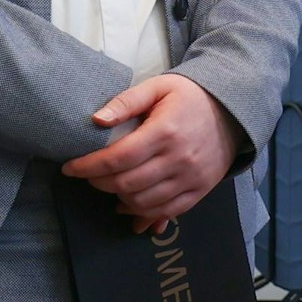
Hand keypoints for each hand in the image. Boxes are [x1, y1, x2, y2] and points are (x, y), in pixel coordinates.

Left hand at [61, 73, 239, 232]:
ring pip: (143, 202)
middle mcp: (178, 159)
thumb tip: (96, 120)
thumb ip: (126, 102)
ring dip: (118, 199)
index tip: (70, 168)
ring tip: (108, 186)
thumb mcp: (158, 87)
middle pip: (126, 184)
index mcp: (165, 131)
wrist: (232, 110)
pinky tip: (128, 206)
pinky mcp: (199, 190)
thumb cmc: (190, 96)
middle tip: (88, 175)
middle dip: (99, 183)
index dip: (88, 167)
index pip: (117, 159)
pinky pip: (166, 211)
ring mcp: (190, 178)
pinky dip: (143, 214)